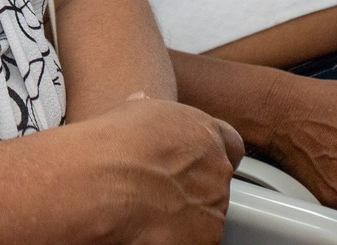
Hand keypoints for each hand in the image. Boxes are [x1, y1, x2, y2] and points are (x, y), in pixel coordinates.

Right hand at [82, 93, 242, 244]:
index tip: (191, 156)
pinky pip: (196, 237)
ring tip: (146, 205)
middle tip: (159, 184)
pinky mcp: (206, 237)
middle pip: (215, 179)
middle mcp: (217, 169)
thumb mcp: (133, 112)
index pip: (230, 143)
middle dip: (193, 182)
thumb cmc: (115, 144)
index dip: (210, 152)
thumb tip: (142, 105)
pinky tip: (149, 225)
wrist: (106, 183)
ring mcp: (214, 205)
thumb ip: (152, 115)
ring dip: (184, 210)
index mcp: (205, 133)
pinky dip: (177, 234)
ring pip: (206, 210)